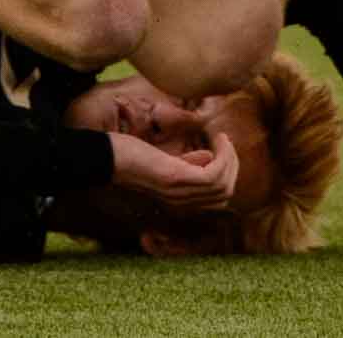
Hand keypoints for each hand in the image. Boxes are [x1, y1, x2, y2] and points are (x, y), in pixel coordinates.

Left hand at [108, 131, 237, 211]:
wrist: (109, 158)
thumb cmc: (134, 155)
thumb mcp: (166, 160)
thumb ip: (188, 163)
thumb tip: (208, 156)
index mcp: (182, 200)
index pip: (220, 197)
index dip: (229, 173)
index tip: (224, 149)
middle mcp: (183, 202)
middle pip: (225, 192)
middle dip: (233, 166)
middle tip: (225, 143)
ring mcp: (180, 192)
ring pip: (223, 185)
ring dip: (230, 159)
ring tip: (223, 140)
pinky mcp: (176, 178)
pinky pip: (213, 175)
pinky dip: (222, 156)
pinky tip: (217, 139)